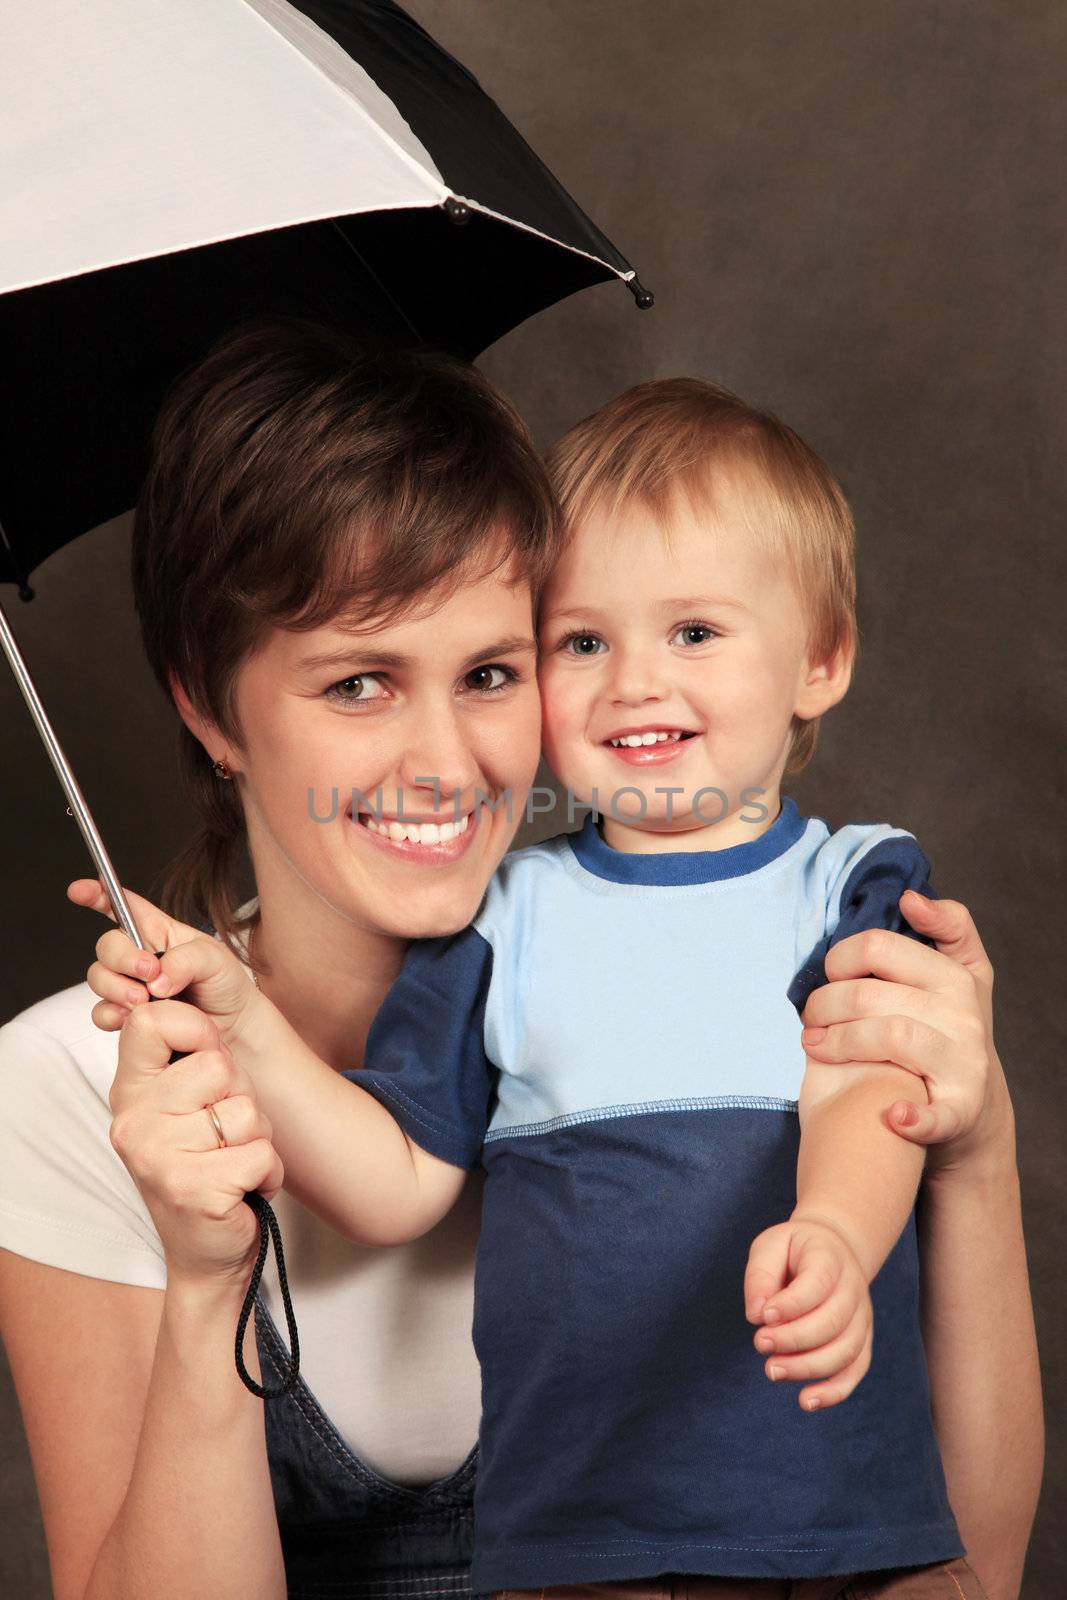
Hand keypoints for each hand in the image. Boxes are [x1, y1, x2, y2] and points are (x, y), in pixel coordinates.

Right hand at [69, 877, 259, 1051]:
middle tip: (150, 975)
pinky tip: (132, 1018)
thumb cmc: (225, 984)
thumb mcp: (214, 959)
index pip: (123, 906)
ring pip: (99, 978)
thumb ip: (185, 960)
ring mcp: (130, 986)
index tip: (79, 891)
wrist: (232, 1028)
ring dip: (118, 989)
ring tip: (147, 1001)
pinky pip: (101, 1012)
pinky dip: (112, 1015)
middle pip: (107, 946)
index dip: (99, 894)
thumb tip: (156, 979)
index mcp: (158, 932)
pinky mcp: (127, 1015)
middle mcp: (139, 956)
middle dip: (122, 959)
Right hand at [109, 995, 282, 1282]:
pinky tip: (243, 1191)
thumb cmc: (206, 1168)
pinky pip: (261, 1153)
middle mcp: (134, 1120)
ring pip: (247, 1111)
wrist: (206, 1257)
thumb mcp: (186, 1108)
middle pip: (219, 1064)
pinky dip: (267, 1173)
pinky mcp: (192, 1188)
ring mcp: (158, 1156)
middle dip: (240, 1098)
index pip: (152, 1019)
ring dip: (257, 1140)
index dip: (197, 1031)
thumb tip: (205, 1017)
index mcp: (129, 1092)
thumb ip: (190, 1061)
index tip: (209, 1067)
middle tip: (221, 1136)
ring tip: (231, 1164)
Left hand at [744, 1216, 872, 1409]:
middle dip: (793, 1339)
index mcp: (830, 1258)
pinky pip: (854, 1371)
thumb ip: (761, 1275)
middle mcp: (853, 1290)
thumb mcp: (771, 1245)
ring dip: (808, 1368)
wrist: (832, 1251)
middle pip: (832, 1322)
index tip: (763, 1317)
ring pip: (845, 1351)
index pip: (817, 1284)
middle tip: (760, 1343)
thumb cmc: (794, 1250)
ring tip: (772, 1370)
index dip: (791, 1305)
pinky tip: (805, 1402)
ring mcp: (861, 1318)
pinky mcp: (861, 1342)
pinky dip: (834, 1392)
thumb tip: (757, 1315)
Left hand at [799, 893, 1010, 1174]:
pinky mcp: (962, 1108)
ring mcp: (965, 1061)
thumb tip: (910, 897)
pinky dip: (914, 1116)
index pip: (880, 947)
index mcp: (955, 975)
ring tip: (813, 1044)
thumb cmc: (948, 1029)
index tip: (830, 971)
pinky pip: (937, 1113)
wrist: (973, 1107)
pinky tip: (892, 1114)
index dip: (842, 957)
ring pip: (890, 1036)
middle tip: (808, 1016)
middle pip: (871, 993)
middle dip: (824, 1003)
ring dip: (839, 1042)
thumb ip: (947, 926)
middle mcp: (963, 1014)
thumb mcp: (961, 970)